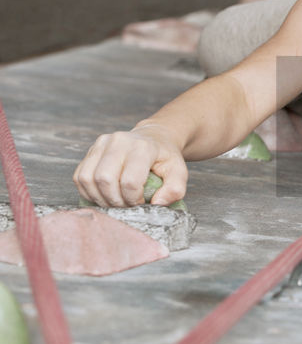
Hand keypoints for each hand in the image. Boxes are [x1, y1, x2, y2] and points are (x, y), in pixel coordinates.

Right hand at [73, 125, 187, 207]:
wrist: (153, 139)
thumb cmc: (164, 158)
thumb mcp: (179, 172)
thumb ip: (174, 189)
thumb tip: (157, 204)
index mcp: (142, 147)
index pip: (130, 181)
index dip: (134, 200)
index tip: (142, 203)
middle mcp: (118, 141)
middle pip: (105, 180)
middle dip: (115, 201)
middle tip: (127, 205)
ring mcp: (101, 144)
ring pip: (88, 179)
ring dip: (99, 198)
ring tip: (115, 201)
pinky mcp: (90, 151)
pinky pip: (79, 177)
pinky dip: (88, 192)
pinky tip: (103, 195)